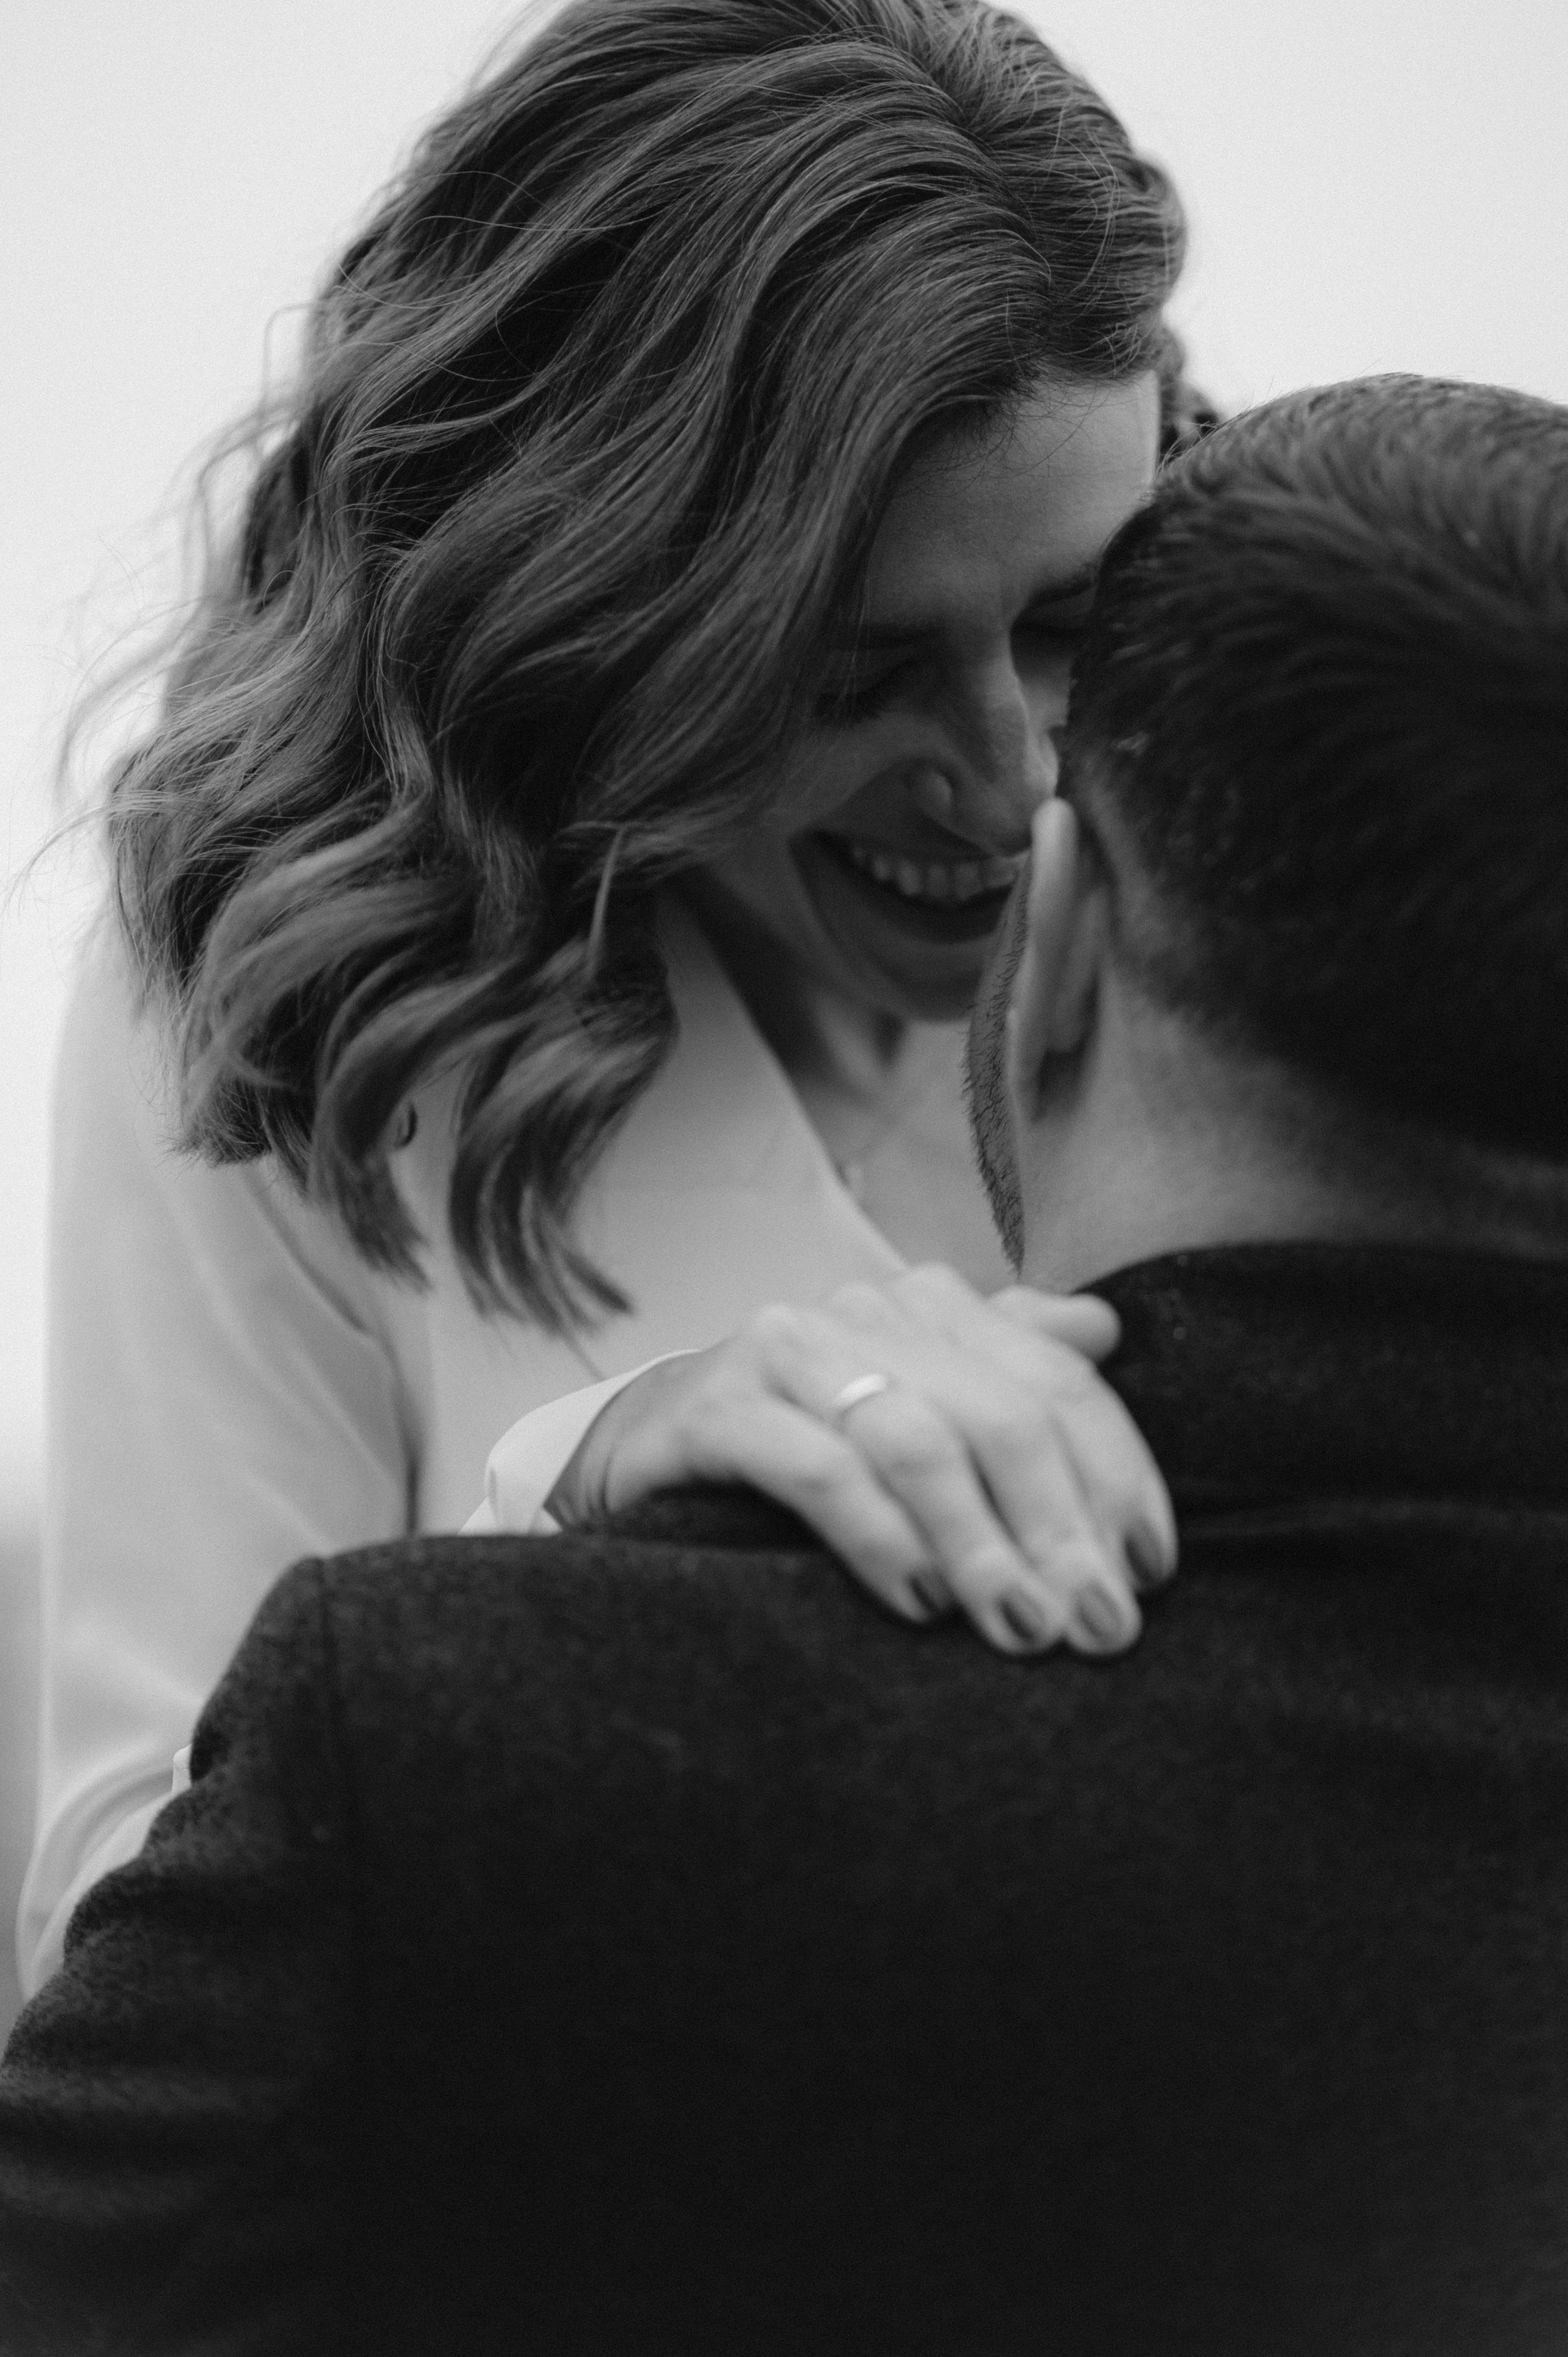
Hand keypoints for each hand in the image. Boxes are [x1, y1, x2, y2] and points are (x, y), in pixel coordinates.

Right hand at [547, 1264, 1175, 1657]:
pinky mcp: (715, 1411)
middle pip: (1000, 1414)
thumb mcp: (915, 1402)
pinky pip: (818, 1471)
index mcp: (929, 1306)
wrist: (641, 1452)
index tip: (1150, 1571)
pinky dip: (880, 1538)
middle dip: (1061, 1528)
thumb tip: (1103, 1330)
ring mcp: (785, 1354)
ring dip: (981, 1545)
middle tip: (1097, 1627)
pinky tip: (918, 1601)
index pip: (1057, 1381)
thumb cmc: (804, 1440)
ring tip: (1020, 1628)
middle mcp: (863, 1312)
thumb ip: (1007, 1361)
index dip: (1118, 1475)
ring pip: (916, 1441)